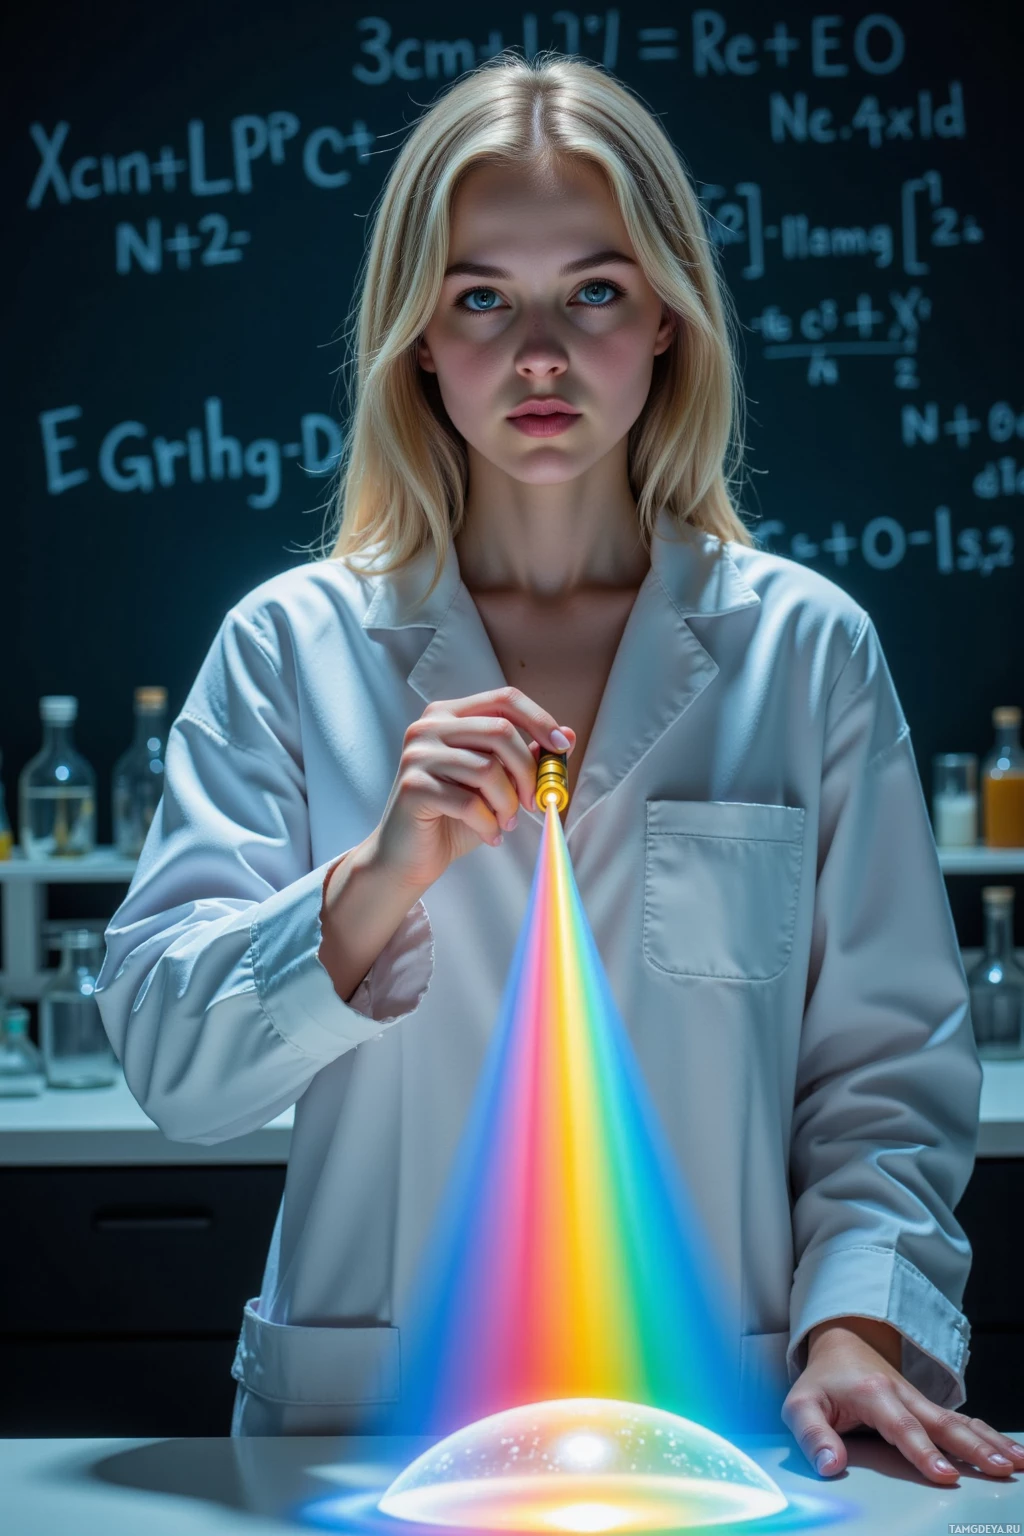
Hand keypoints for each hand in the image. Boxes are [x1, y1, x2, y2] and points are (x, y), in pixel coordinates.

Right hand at [373, 686, 575, 895]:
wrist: (407, 856)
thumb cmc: (454, 817)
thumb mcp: (496, 782)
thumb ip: (524, 756)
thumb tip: (567, 736)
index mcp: (449, 714)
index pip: (504, 700)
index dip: (540, 720)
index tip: (561, 747)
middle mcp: (429, 727)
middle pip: (500, 732)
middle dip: (528, 772)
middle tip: (534, 802)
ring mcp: (417, 755)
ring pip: (488, 769)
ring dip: (508, 804)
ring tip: (505, 822)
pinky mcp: (413, 787)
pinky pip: (469, 803)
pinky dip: (488, 824)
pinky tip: (490, 835)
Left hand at [782, 1316, 1023, 1483]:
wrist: (842, 1342)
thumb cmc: (822, 1380)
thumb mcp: (801, 1404)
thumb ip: (812, 1435)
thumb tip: (830, 1466)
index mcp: (872, 1393)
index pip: (902, 1426)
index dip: (923, 1452)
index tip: (946, 1476)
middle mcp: (903, 1394)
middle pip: (942, 1423)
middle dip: (974, 1447)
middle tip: (1001, 1469)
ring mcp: (919, 1400)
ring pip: (958, 1422)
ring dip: (989, 1441)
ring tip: (1018, 1461)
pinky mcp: (928, 1407)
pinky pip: (960, 1421)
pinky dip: (987, 1434)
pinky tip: (1010, 1449)